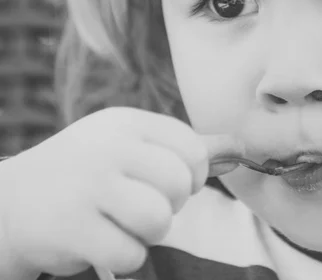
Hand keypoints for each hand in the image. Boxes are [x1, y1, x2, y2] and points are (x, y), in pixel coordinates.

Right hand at [0, 107, 242, 277]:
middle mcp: (109, 147)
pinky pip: (130, 253)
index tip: (168, 183)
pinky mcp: (74, 227)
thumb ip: (188, 147)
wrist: (12, 203)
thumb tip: (240, 148)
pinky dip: (122, 255)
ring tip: (121, 221)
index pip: (193, 149)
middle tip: (142, 204)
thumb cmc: (86, 172)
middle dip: (171, 204)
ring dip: (146, 232)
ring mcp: (89, 186)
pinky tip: (99, 239)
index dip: (192, 176)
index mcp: (127, 123)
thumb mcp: (131, 146)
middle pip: (181, 184)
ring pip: (159, 219)